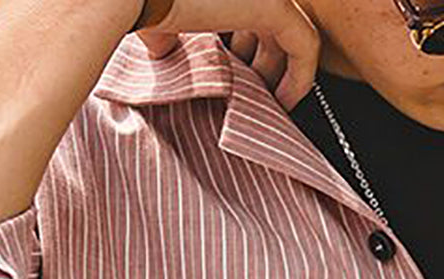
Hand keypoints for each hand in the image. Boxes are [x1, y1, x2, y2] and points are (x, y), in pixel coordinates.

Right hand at [129, 0, 320, 109]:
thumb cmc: (139, 2)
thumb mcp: (157, 26)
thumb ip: (167, 38)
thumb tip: (162, 55)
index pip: (246, 17)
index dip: (247, 51)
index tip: (242, 83)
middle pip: (269, 27)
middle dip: (263, 67)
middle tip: (253, 99)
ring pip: (290, 36)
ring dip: (282, 74)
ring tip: (266, 105)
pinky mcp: (273, 0)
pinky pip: (304, 44)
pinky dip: (300, 76)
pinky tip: (284, 102)